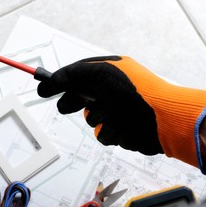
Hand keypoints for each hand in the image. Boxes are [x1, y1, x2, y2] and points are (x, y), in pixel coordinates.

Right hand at [38, 56, 205, 169]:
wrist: (162, 119)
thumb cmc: (134, 91)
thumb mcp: (98, 73)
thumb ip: (70, 75)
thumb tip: (49, 81)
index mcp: (108, 72)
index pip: (76, 75)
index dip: (59, 82)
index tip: (42, 89)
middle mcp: (111, 90)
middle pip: (79, 97)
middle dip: (72, 102)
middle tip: (67, 106)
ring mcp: (116, 111)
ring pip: (90, 118)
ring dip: (97, 117)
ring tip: (111, 113)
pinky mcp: (120, 130)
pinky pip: (102, 134)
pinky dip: (109, 130)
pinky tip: (120, 125)